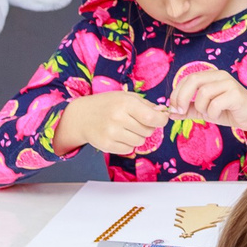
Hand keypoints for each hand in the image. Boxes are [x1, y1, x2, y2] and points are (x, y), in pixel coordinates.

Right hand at [54, 90, 168, 157]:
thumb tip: (164, 113)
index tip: (160, 119)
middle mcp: (118, 118)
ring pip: (140, 142)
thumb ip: (147, 105)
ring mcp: (111, 133)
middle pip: (148, 131)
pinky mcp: (106, 145)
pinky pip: (129, 149)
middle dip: (147, 127)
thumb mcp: (127, 97)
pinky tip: (119, 135)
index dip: (161, 120)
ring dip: (138, 136)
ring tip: (127, 128)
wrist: (82, 116)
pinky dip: (128, 144)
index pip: (153, 118)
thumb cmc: (108, 104)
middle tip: (137, 121)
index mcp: (126, 104)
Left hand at [167, 63, 246, 139]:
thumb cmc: (227, 111)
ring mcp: (229, 83)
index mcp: (211, 76)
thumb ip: (188, 110)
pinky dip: (212, 113)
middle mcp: (219, 75)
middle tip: (181, 112)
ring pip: (204, 93)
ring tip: (208, 114)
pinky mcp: (236, 94)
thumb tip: (169, 113)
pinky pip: (215, 103)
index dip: (177, 93)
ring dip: (201, 108)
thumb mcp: (204, 110)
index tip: (174, 108)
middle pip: (193, 80)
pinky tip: (218, 115)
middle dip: (182, 97)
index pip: (187, 78)